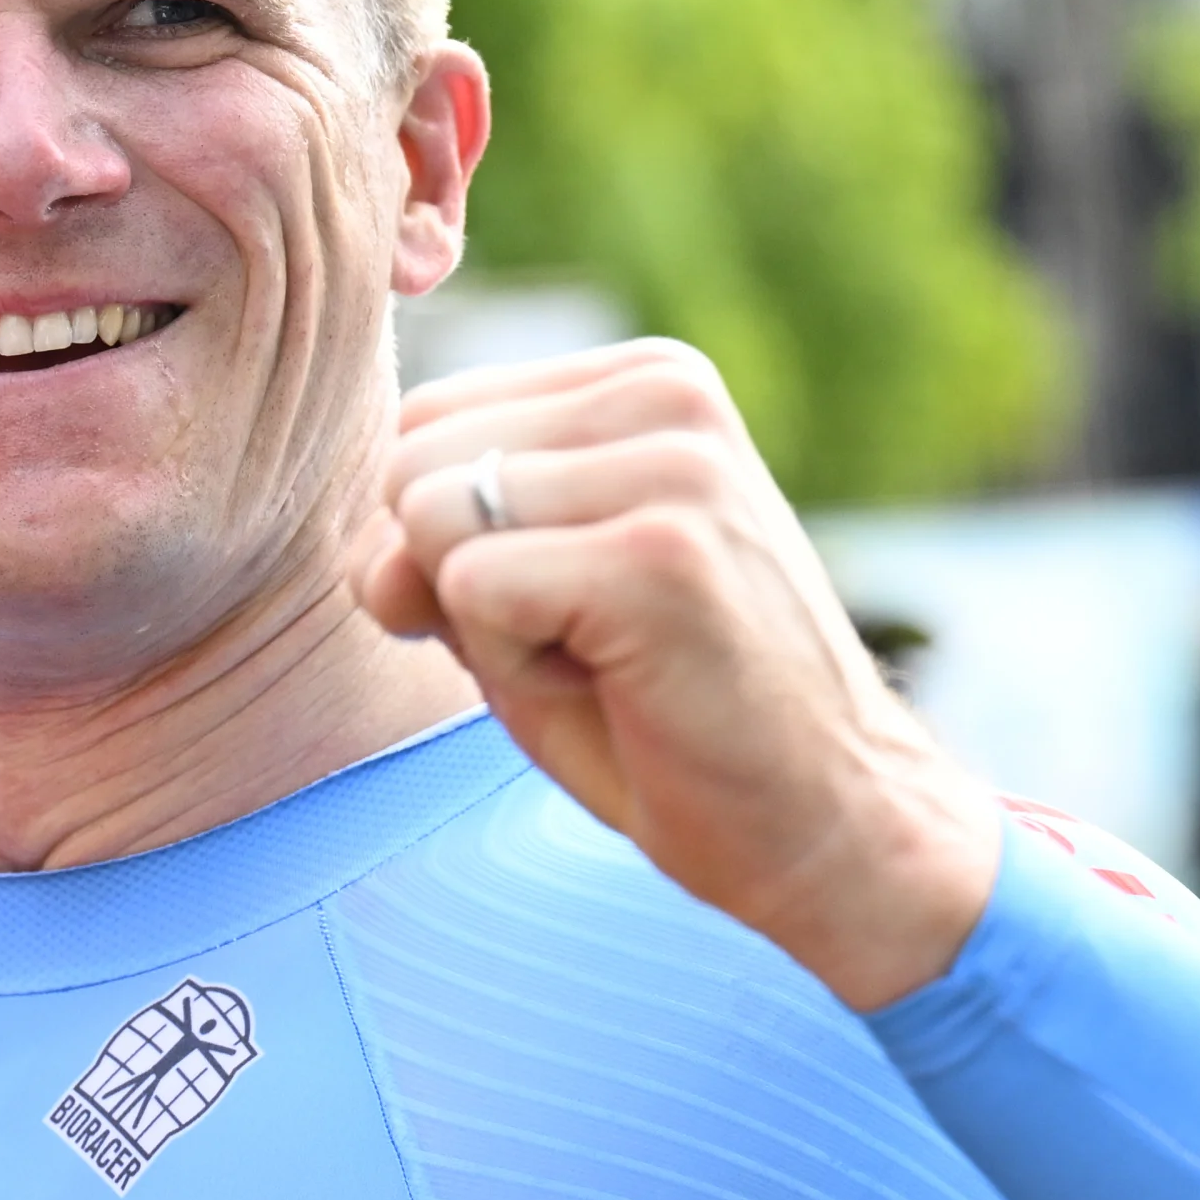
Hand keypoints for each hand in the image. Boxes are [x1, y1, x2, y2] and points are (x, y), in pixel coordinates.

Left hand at [351, 341, 994, 1009]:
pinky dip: (509, 667)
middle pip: (410, 464)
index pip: (423, 421)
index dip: (452, 543)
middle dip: (459, 584)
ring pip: (428, 524)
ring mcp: (672, 466)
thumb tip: (372, 548)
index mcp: (643, 376)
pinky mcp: (658, 555)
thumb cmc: (664, 718)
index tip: (572, 602)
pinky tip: (618, 687)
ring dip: (488, 630)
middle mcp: (665, 392)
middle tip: (588, 644)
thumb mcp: (527, 599)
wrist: (826, 822)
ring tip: (606, 661)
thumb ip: (431, 542)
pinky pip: (467, 590)